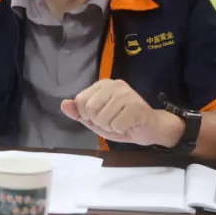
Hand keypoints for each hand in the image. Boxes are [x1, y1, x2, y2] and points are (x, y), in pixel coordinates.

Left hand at [60, 79, 182, 146]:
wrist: (151, 128)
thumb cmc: (123, 123)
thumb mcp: (96, 120)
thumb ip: (79, 113)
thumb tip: (64, 104)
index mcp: (103, 85)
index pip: (80, 100)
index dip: (87, 116)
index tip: (101, 117)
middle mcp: (114, 84)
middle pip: (89, 108)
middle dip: (99, 122)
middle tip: (113, 121)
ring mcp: (126, 93)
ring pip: (102, 118)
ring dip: (110, 127)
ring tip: (121, 123)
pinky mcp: (136, 106)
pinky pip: (116, 124)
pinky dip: (121, 130)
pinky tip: (129, 125)